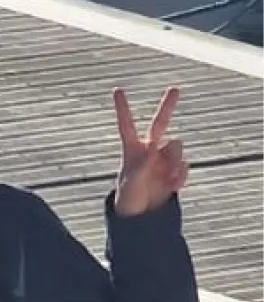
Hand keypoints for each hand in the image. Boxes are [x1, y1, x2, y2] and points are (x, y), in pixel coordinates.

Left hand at [112, 87, 188, 216]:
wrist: (142, 213)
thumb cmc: (128, 197)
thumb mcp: (130, 183)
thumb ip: (142, 165)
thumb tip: (156, 149)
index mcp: (131, 149)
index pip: (126, 124)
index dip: (122, 108)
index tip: (117, 89)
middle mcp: (150, 149)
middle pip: (160, 123)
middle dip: (168, 105)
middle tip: (175, 88)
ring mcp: (164, 158)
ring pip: (177, 146)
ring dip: (174, 159)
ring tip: (163, 176)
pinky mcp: (176, 169)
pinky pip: (184, 166)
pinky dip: (180, 176)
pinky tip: (171, 186)